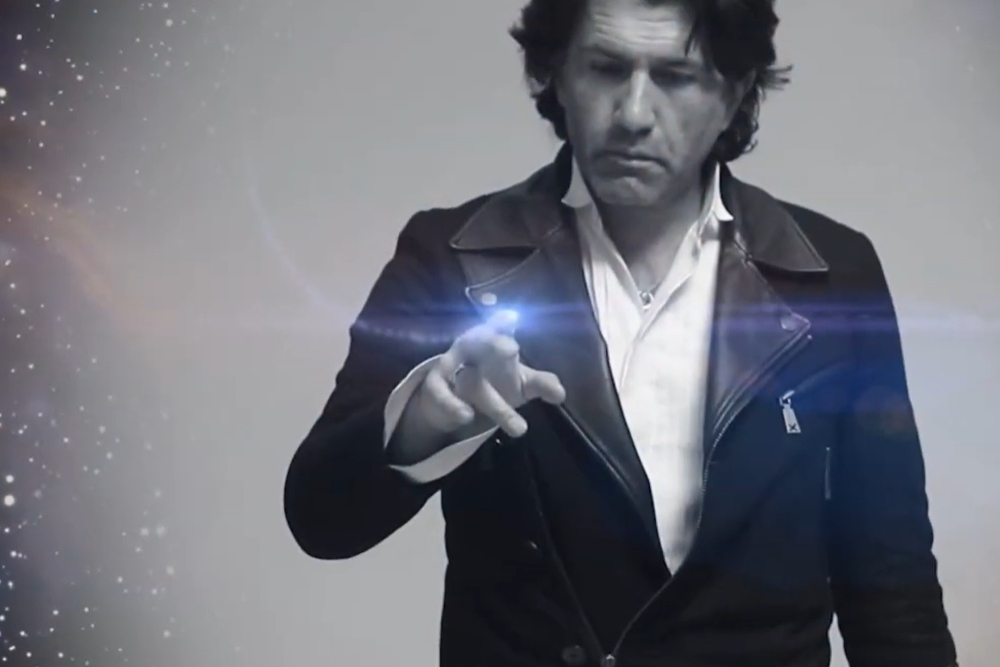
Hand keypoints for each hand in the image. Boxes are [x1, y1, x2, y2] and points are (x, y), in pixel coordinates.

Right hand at [415, 309, 565, 438]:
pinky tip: (467, 417)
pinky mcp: (436, 385)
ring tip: (520, 429)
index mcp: (494, 341)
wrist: (454, 401)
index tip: (511, 317)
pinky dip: (453, 405)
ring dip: (495, 404)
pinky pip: (441, 393)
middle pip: (481, 341)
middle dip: (494, 343)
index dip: (502, 322)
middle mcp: (472, 348)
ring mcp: (451, 365)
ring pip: (472, 382)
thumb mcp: (521, 383)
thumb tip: (561, 394)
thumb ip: (541, 383)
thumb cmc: (493, 381)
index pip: (500, 327)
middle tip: (511, 349)